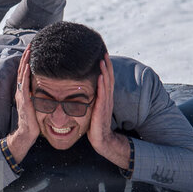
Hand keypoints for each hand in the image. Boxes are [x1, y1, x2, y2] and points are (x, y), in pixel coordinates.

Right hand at [7, 46, 39, 161]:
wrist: (27, 134)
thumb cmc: (33, 122)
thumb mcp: (37, 105)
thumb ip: (39, 96)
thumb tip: (47, 89)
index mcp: (24, 91)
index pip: (25, 72)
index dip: (28, 61)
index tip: (32, 50)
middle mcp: (21, 91)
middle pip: (22, 70)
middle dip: (26, 57)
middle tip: (31, 44)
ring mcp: (21, 95)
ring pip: (22, 74)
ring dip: (25, 61)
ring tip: (29, 50)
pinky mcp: (24, 100)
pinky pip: (24, 84)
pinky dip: (26, 74)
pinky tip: (29, 65)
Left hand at [88, 54, 129, 168]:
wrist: (101, 139)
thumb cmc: (96, 125)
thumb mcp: (94, 108)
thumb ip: (92, 99)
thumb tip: (84, 89)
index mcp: (105, 97)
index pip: (106, 79)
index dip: (106, 67)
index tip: (103, 55)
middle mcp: (107, 98)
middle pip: (108, 78)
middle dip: (106, 65)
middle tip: (104, 52)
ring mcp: (106, 104)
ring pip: (106, 84)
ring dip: (105, 71)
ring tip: (102, 60)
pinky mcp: (102, 110)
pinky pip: (102, 95)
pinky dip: (101, 85)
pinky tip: (100, 77)